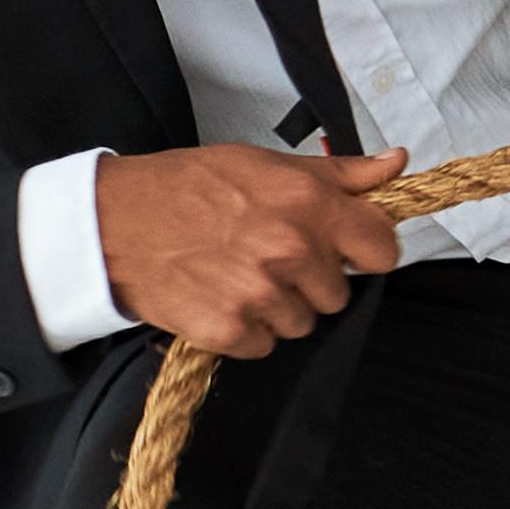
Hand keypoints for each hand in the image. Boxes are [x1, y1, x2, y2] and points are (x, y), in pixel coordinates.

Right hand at [97, 140, 409, 357]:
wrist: (114, 222)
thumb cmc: (187, 186)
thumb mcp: (267, 164)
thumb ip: (339, 174)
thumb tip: (395, 165)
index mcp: (309, 204)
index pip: (381, 250)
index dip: (364, 251)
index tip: (346, 249)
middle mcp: (291, 251)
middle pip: (337, 292)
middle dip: (311, 280)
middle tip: (268, 255)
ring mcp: (261, 294)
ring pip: (302, 322)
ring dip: (278, 307)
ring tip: (238, 274)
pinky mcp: (229, 330)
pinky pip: (264, 344)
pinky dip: (245, 330)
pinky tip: (219, 296)